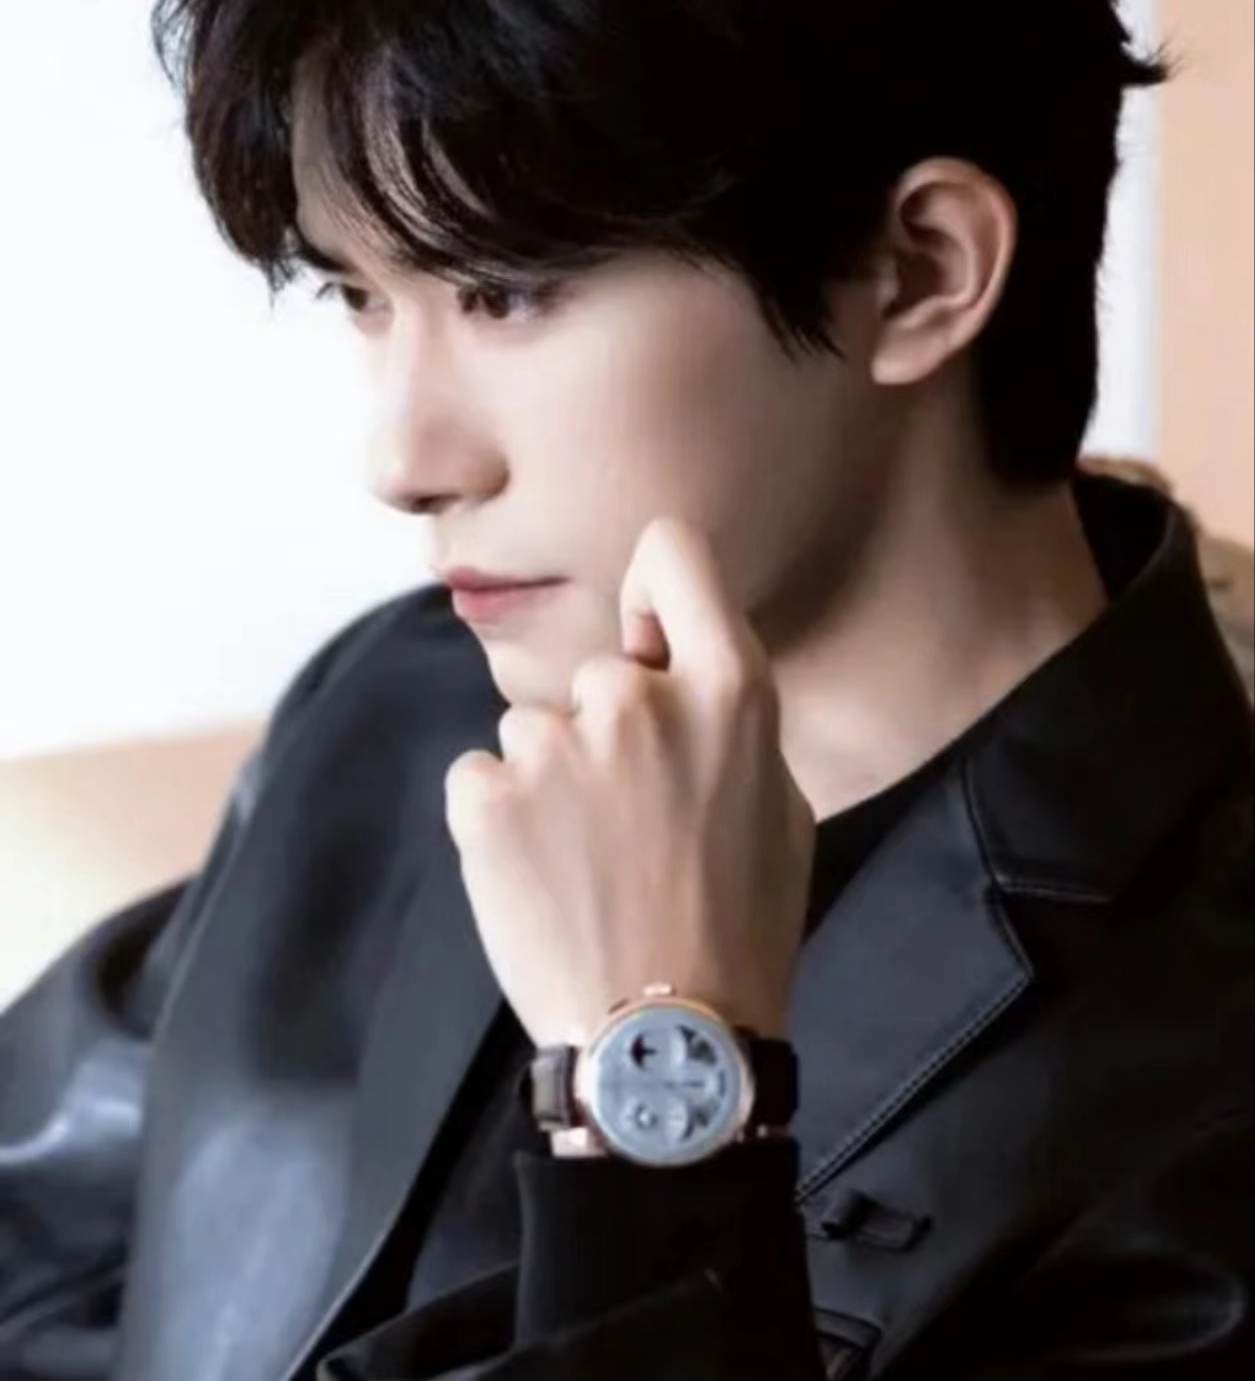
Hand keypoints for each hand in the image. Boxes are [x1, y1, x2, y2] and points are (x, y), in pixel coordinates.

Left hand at [443, 517, 816, 1048]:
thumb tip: (679, 669)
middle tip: (634, 827)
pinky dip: (500, 821)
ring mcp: (555, 748)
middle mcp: (637, 701)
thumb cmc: (739, 931)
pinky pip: (481, 779)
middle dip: (609, 733)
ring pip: (535, 732)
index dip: (654, 588)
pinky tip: (541, 881)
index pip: (673, 553)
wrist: (664, 1050)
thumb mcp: (780, 808)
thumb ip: (728, 719)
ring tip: (588, 869)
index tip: (648, 632)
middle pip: (602, 675)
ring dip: (551, 784)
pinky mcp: (487, 799)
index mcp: (728, 692)